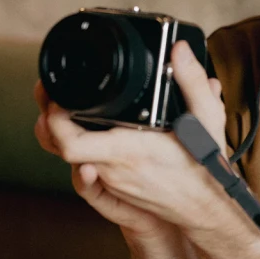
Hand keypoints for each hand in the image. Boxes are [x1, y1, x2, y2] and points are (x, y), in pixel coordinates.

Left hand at [43, 41, 232, 232]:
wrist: (205, 207)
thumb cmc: (205, 168)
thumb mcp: (207, 119)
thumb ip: (192, 82)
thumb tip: (179, 51)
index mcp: (130, 151)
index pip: (72, 143)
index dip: (55, 119)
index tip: (58, 98)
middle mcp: (114, 169)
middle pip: (61, 147)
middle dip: (52, 119)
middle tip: (56, 95)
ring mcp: (112, 180)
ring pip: (72, 158)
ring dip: (65, 134)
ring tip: (68, 107)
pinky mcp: (116, 187)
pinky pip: (86, 166)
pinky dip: (82, 147)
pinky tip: (91, 131)